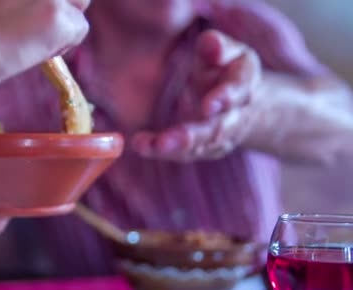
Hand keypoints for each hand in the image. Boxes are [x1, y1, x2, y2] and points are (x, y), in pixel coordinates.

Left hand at [132, 30, 261, 161]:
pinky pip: (182, 152)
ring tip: (149, 145)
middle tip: (166, 140)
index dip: (226, 98)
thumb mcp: (227, 50)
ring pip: (198, 146)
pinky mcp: (200, 148)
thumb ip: (218, 47)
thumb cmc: (226, 68)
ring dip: (172, 148)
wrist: (237, 100)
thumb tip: (209, 42)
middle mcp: (234, 116)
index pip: (239, 91)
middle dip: (192, 136)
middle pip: (216, 129)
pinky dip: (161, 151)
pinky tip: (141, 146)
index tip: (209, 105)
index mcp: (243, 84)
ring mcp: (218, 137)